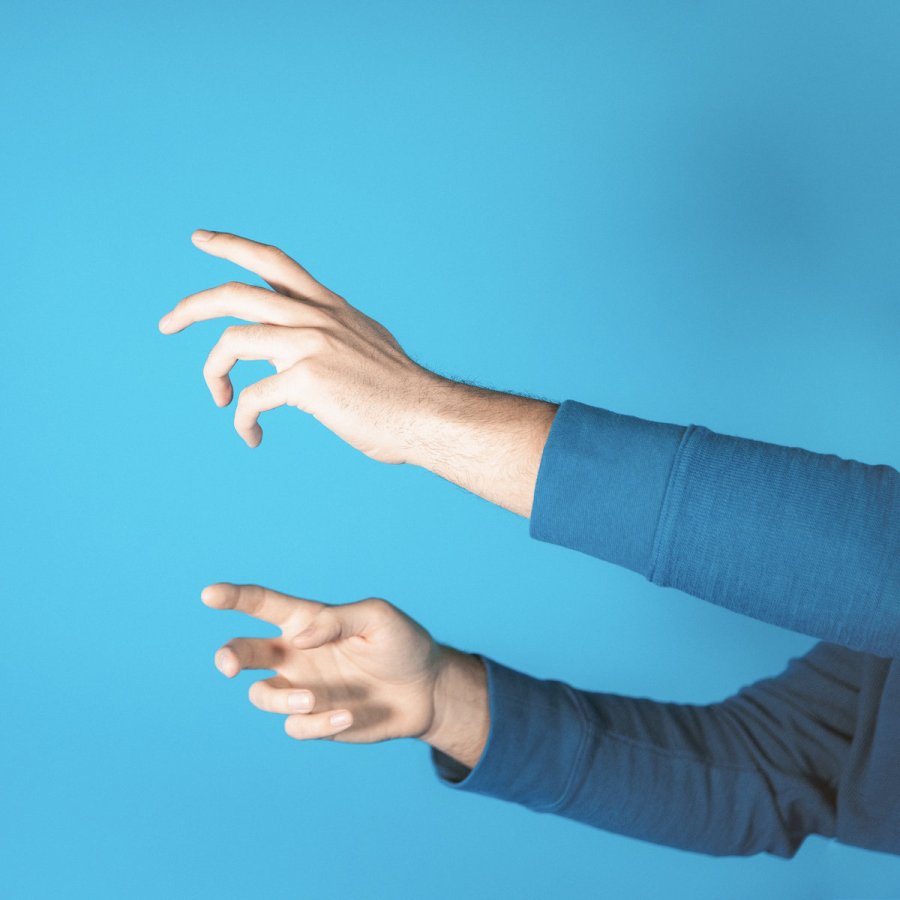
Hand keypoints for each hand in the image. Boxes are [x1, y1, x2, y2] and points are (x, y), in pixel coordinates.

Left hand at [160, 230, 558, 515]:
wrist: (428, 416)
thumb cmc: (400, 394)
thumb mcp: (369, 346)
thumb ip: (336, 337)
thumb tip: (305, 352)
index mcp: (330, 308)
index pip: (274, 262)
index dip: (232, 246)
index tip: (200, 239)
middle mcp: (317, 317)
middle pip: (235, 294)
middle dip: (191, 306)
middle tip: (165, 324)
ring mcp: (310, 345)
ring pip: (232, 341)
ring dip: (212, 373)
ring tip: (218, 399)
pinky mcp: (306, 380)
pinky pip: (250, 397)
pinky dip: (242, 419)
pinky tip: (252, 435)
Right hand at [202, 583, 488, 763]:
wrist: (428, 690)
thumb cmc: (402, 644)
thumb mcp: (378, 618)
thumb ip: (337, 619)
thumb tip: (297, 636)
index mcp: (307, 621)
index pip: (262, 605)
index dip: (234, 597)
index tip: (209, 594)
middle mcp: (296, 654)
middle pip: (243, 652)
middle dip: (228, 656)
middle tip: (228, 665)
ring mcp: (303, 688)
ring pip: (262, 696)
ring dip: (282, 700)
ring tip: (312, 700)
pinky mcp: (317, 720)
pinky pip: (297, 727)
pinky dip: (318, 723)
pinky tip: (349, 714)